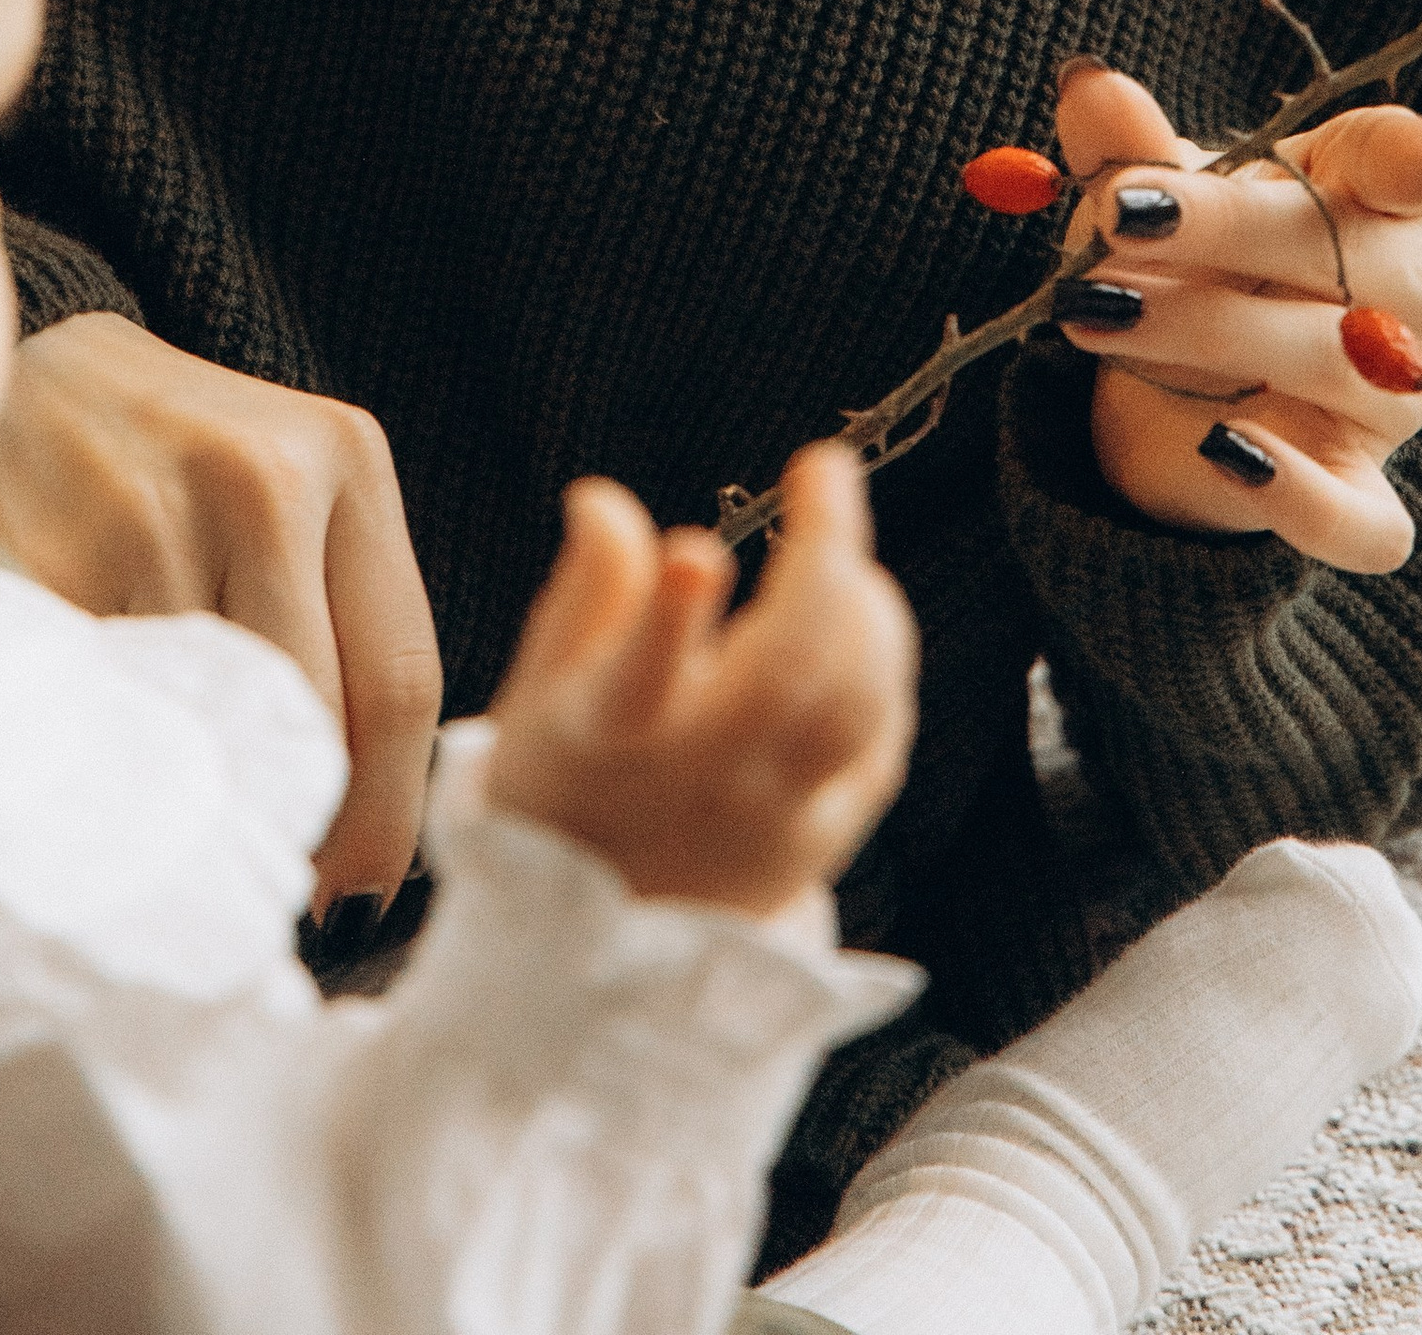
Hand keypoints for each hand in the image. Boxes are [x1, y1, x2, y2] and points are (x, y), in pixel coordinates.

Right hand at [0, 311, 441, 911]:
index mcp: (347, 457)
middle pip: (316, 715)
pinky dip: (121, 759)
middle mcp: (265, 477)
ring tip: (195, 832)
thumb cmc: (171, 457)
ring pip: (214, 722)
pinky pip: (113, 709)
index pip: (403, 676)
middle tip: (275, 888)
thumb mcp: (285, 488)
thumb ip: (336, 614)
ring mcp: (154, 514)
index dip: (387, 810)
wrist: (20, 371)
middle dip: (304, 825)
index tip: (360, 888)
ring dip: (208, 802)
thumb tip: (362, 835)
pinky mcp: (55, 555)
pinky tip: (113, 768)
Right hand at [485, 443, 916, 919]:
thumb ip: (586, 593)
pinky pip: (879, 745)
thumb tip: (604, 500)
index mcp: (607, 741)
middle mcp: (699, 785)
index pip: (637, 681)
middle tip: (823, 471)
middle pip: (785, 678)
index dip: (667, 617)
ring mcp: (771, 822)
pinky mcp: (821, 843)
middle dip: (820, 558)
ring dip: (863, 607)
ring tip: (838, 543)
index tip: (697, 553)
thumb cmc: (563, 787)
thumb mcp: (539, 690)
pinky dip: (882, 669)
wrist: (594, 951)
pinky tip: (860, 620)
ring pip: (851, 708)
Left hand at [1051, 69, 1421, 574]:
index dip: (1398, 151)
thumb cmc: (1193, 261)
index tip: (1358, 147)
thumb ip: (1129, 147)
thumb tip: (1087, 82)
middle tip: (1113, 220)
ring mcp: (1399, 400)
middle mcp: (1417, 291)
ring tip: (1095, 314)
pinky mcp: (1363, 491)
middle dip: (1220, 229)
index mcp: (1383, 192)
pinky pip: (1362, 520)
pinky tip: (1223, 451)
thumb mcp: (1155, 196)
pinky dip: (1300, 498)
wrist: (1178, 389)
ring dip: (1209, 333)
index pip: (1412, 160)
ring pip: (1337, 365)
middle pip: (1351, 255)